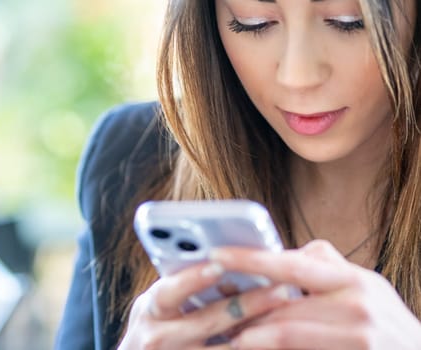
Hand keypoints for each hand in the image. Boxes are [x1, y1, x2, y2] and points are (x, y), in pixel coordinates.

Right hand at [117, 261, 288, 349]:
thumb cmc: (156, 324)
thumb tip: (228, 264)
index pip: (169, 292)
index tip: (220, 266)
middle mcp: (159, 339)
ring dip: (260, 332)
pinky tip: (274, 340)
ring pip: (226, 349)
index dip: (193, 279)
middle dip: (249, 304)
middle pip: (208, 322)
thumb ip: (183, 286)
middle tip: (281, 289)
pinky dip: (253, 348)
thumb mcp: (160, 303)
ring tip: (289, 317)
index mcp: (151, 310)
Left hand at [210, 240, 420, 349]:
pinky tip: (254, 347)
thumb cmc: (386, 325)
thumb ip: (327, 267)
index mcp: (353, 279)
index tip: (218, 254)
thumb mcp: (365, 288)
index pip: (292, 264)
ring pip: (286, 331)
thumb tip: (287, 253)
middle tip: (214, 304)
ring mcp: (358, 335)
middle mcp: (357, 303)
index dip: (251, 259)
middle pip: (283, 304)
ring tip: (230, 336)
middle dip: (245, 307)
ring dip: (252, 335)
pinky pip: (298, 349)